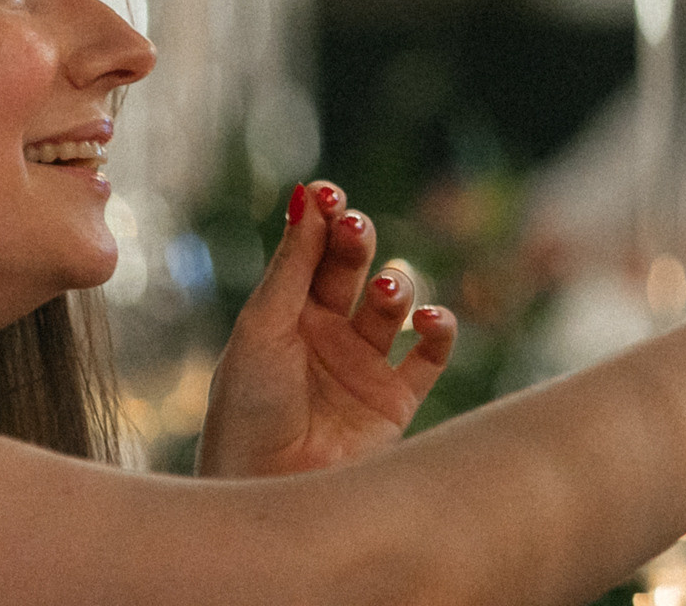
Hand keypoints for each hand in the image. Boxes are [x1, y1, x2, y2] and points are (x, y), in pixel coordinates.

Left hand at [197, 181, 457, 476]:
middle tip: (354, 227)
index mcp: (285, 313)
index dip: (323, 218)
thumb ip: (292, 264)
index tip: (329, 191)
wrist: (265, 492)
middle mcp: (326, 333)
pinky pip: (430, 354)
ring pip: (395, 304)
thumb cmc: (246, 410)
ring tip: (387, 292)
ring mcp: (363, 365)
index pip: (312, 251)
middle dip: (357, 241)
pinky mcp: (396, 401)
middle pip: (352, 268)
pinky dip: (439, 330)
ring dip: (396, 287)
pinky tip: (429, 321)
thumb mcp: (262, 328)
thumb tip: (306, 192)